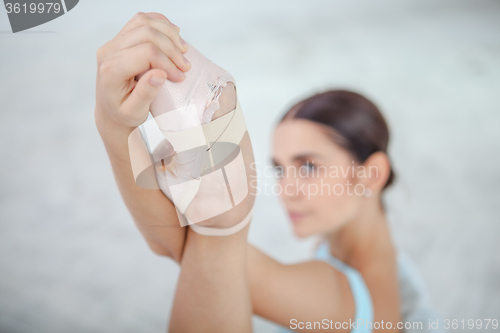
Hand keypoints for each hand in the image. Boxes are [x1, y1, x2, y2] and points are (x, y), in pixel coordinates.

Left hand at [95, 12, 190, 127]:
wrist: (111, 110)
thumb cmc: (123, 113)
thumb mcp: (135, 112)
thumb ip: (146, 93)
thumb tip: (160, 74)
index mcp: (111, 70)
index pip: (145, 53)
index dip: (167, 62)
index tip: (180, 76)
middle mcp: (109, 51)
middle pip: (146, 33)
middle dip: (171, 48)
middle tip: (185, 65)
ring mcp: (114, 42)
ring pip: (143, 21)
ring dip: (168, 33)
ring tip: (182, 49)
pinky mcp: (121, 38)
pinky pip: (140, 20)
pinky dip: (160, 23)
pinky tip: (173, 35)